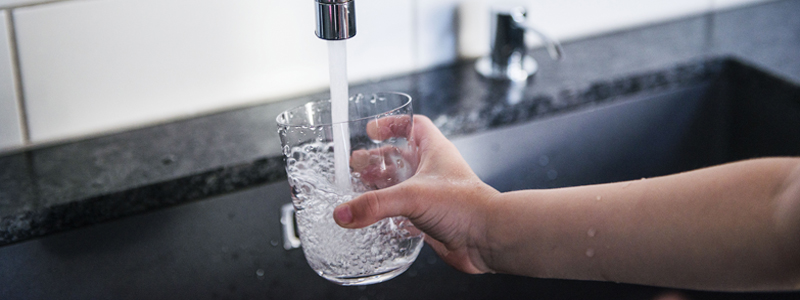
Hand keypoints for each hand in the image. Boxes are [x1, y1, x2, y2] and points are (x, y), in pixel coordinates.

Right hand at [333, 115, 499, 273]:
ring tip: (358, 190)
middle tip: (356, 165)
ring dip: (380, 187)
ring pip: (401, 184)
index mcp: (434, 151)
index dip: (393, 123)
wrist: (487, 240)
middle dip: (377, 159)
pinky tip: (374, 218)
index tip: (372, 130)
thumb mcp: (413, 196)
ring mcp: (431, 195)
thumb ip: (374, 204)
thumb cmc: (466, 206)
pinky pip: (404, 212)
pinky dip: (389, 213)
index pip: (413, 125)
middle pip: (400, 156)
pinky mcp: (429, 218)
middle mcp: (433, 171)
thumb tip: (343, 212)